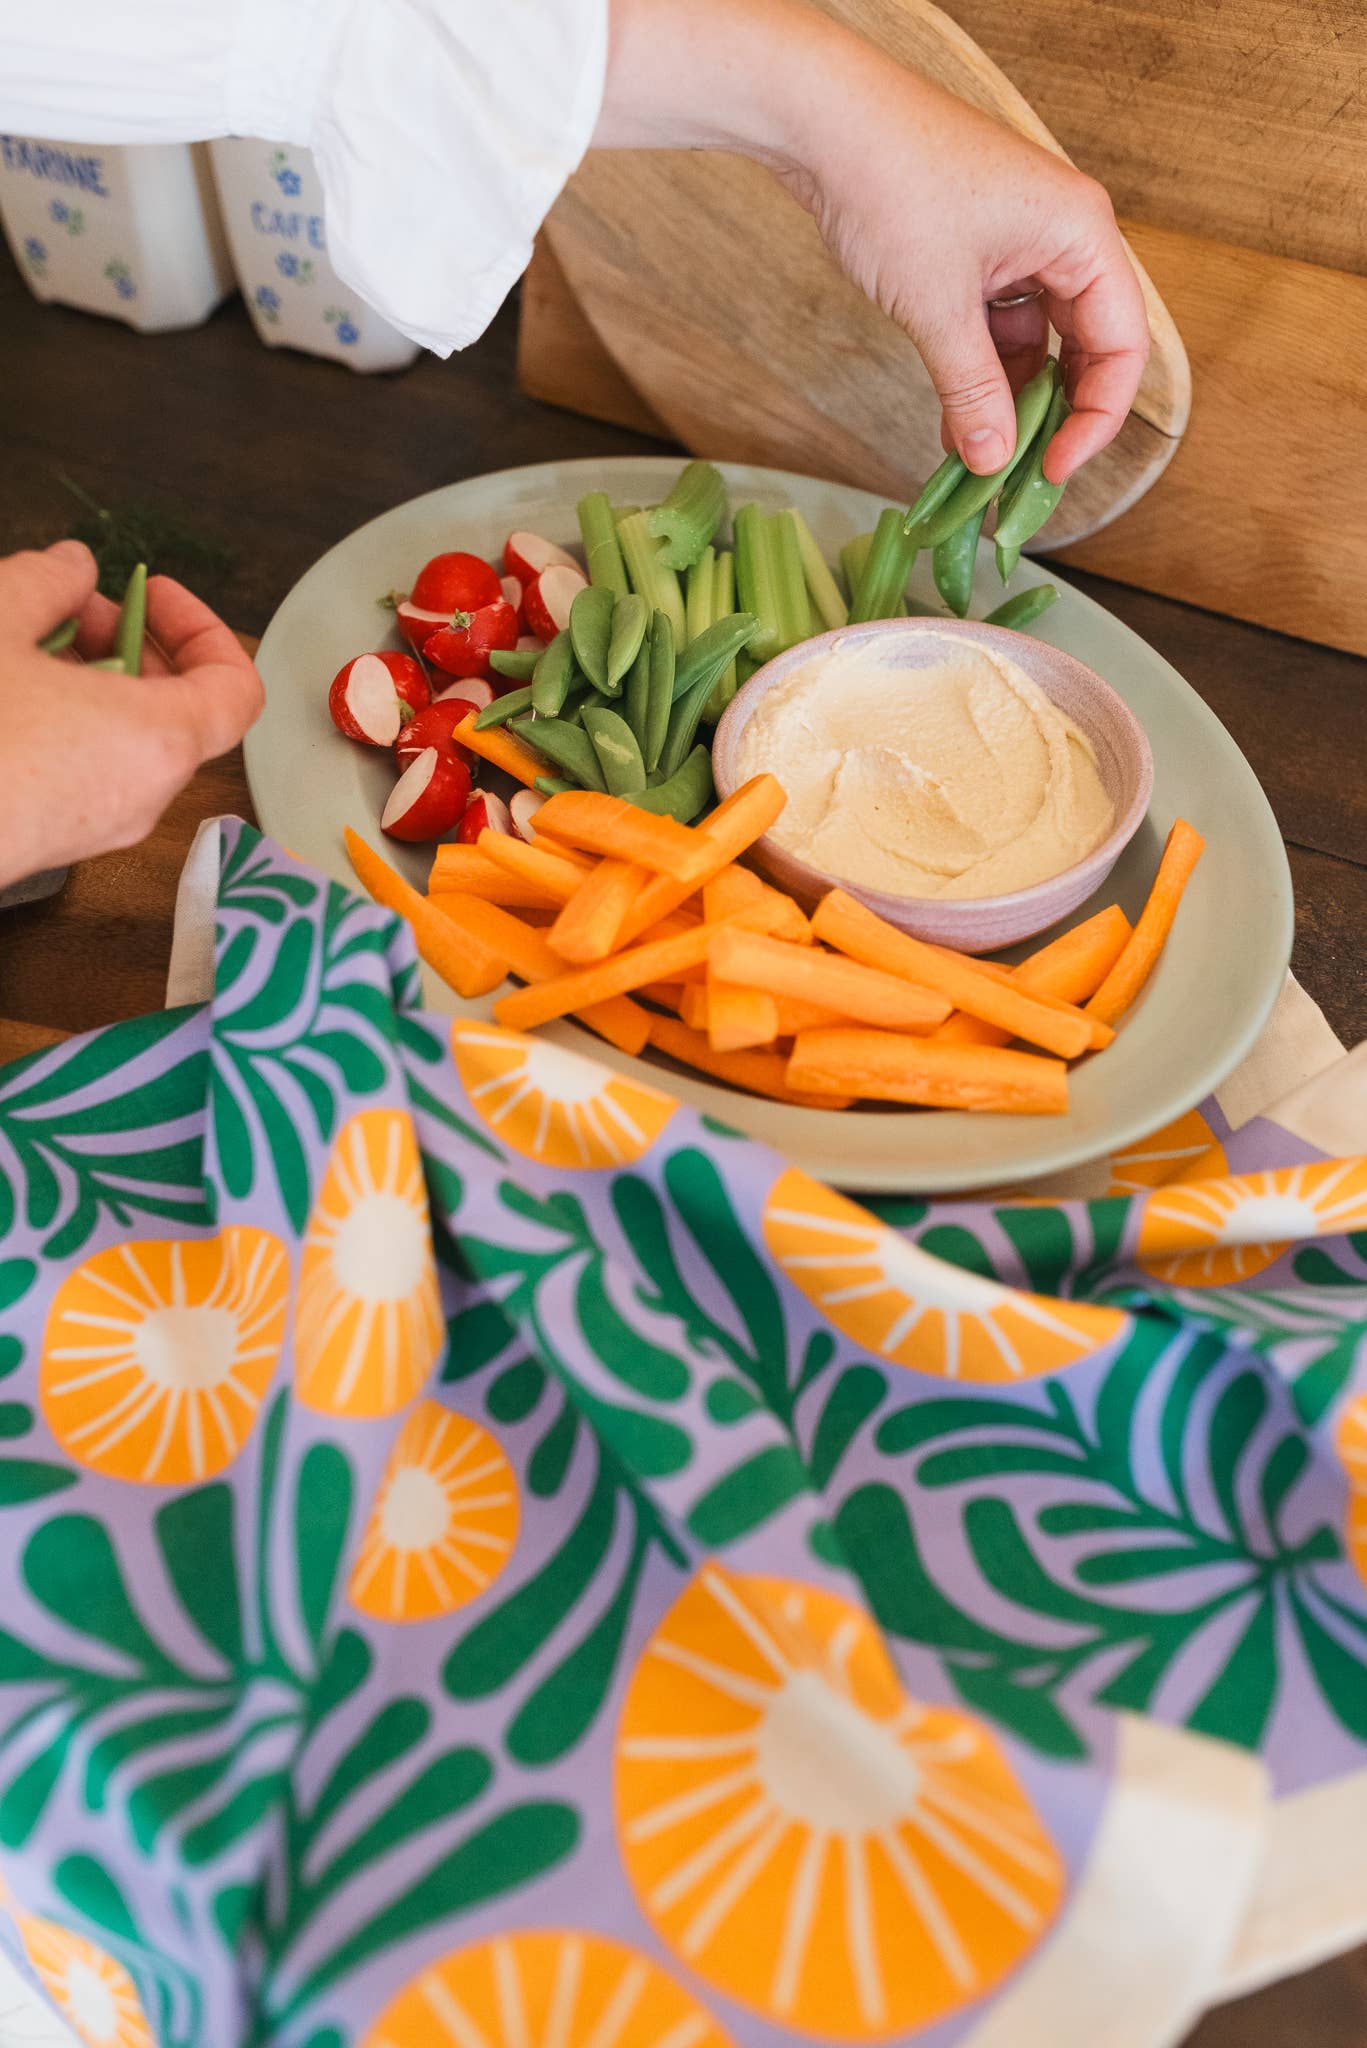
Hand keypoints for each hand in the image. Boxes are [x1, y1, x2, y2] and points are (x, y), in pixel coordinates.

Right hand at [0, 541, 263, 890]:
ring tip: (24, 639)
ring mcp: (101, 825)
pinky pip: (87, 767)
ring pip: (126, 738)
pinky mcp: (57, 838)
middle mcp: (145, 793)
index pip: (237, 688)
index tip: (150, 592)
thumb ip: (44, 583)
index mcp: (158, 740)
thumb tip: (70, 565)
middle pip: (178, 707)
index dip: (203, 628)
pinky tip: (9, 685)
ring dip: (90, 678)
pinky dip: (66, 719)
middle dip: (132, 641)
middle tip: (72, 605)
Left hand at [596, 0, 1148, 480]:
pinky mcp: (979, 251)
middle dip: (1052, 419)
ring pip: (1037, 344)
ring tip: (976, 460)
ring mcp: (1021, 242)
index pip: (1121, 347)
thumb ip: (974, 391)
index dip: (1095, 420)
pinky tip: (956, 422)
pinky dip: (980, 374)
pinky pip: (998, 327)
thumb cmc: (891, 186)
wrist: (823, 122)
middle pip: (1086, 348)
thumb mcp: (938, 309)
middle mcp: (1063, 236)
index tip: (1054, 471)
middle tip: (1019, 479)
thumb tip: (993, 460)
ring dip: (1008, 403)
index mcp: (1081, 234)